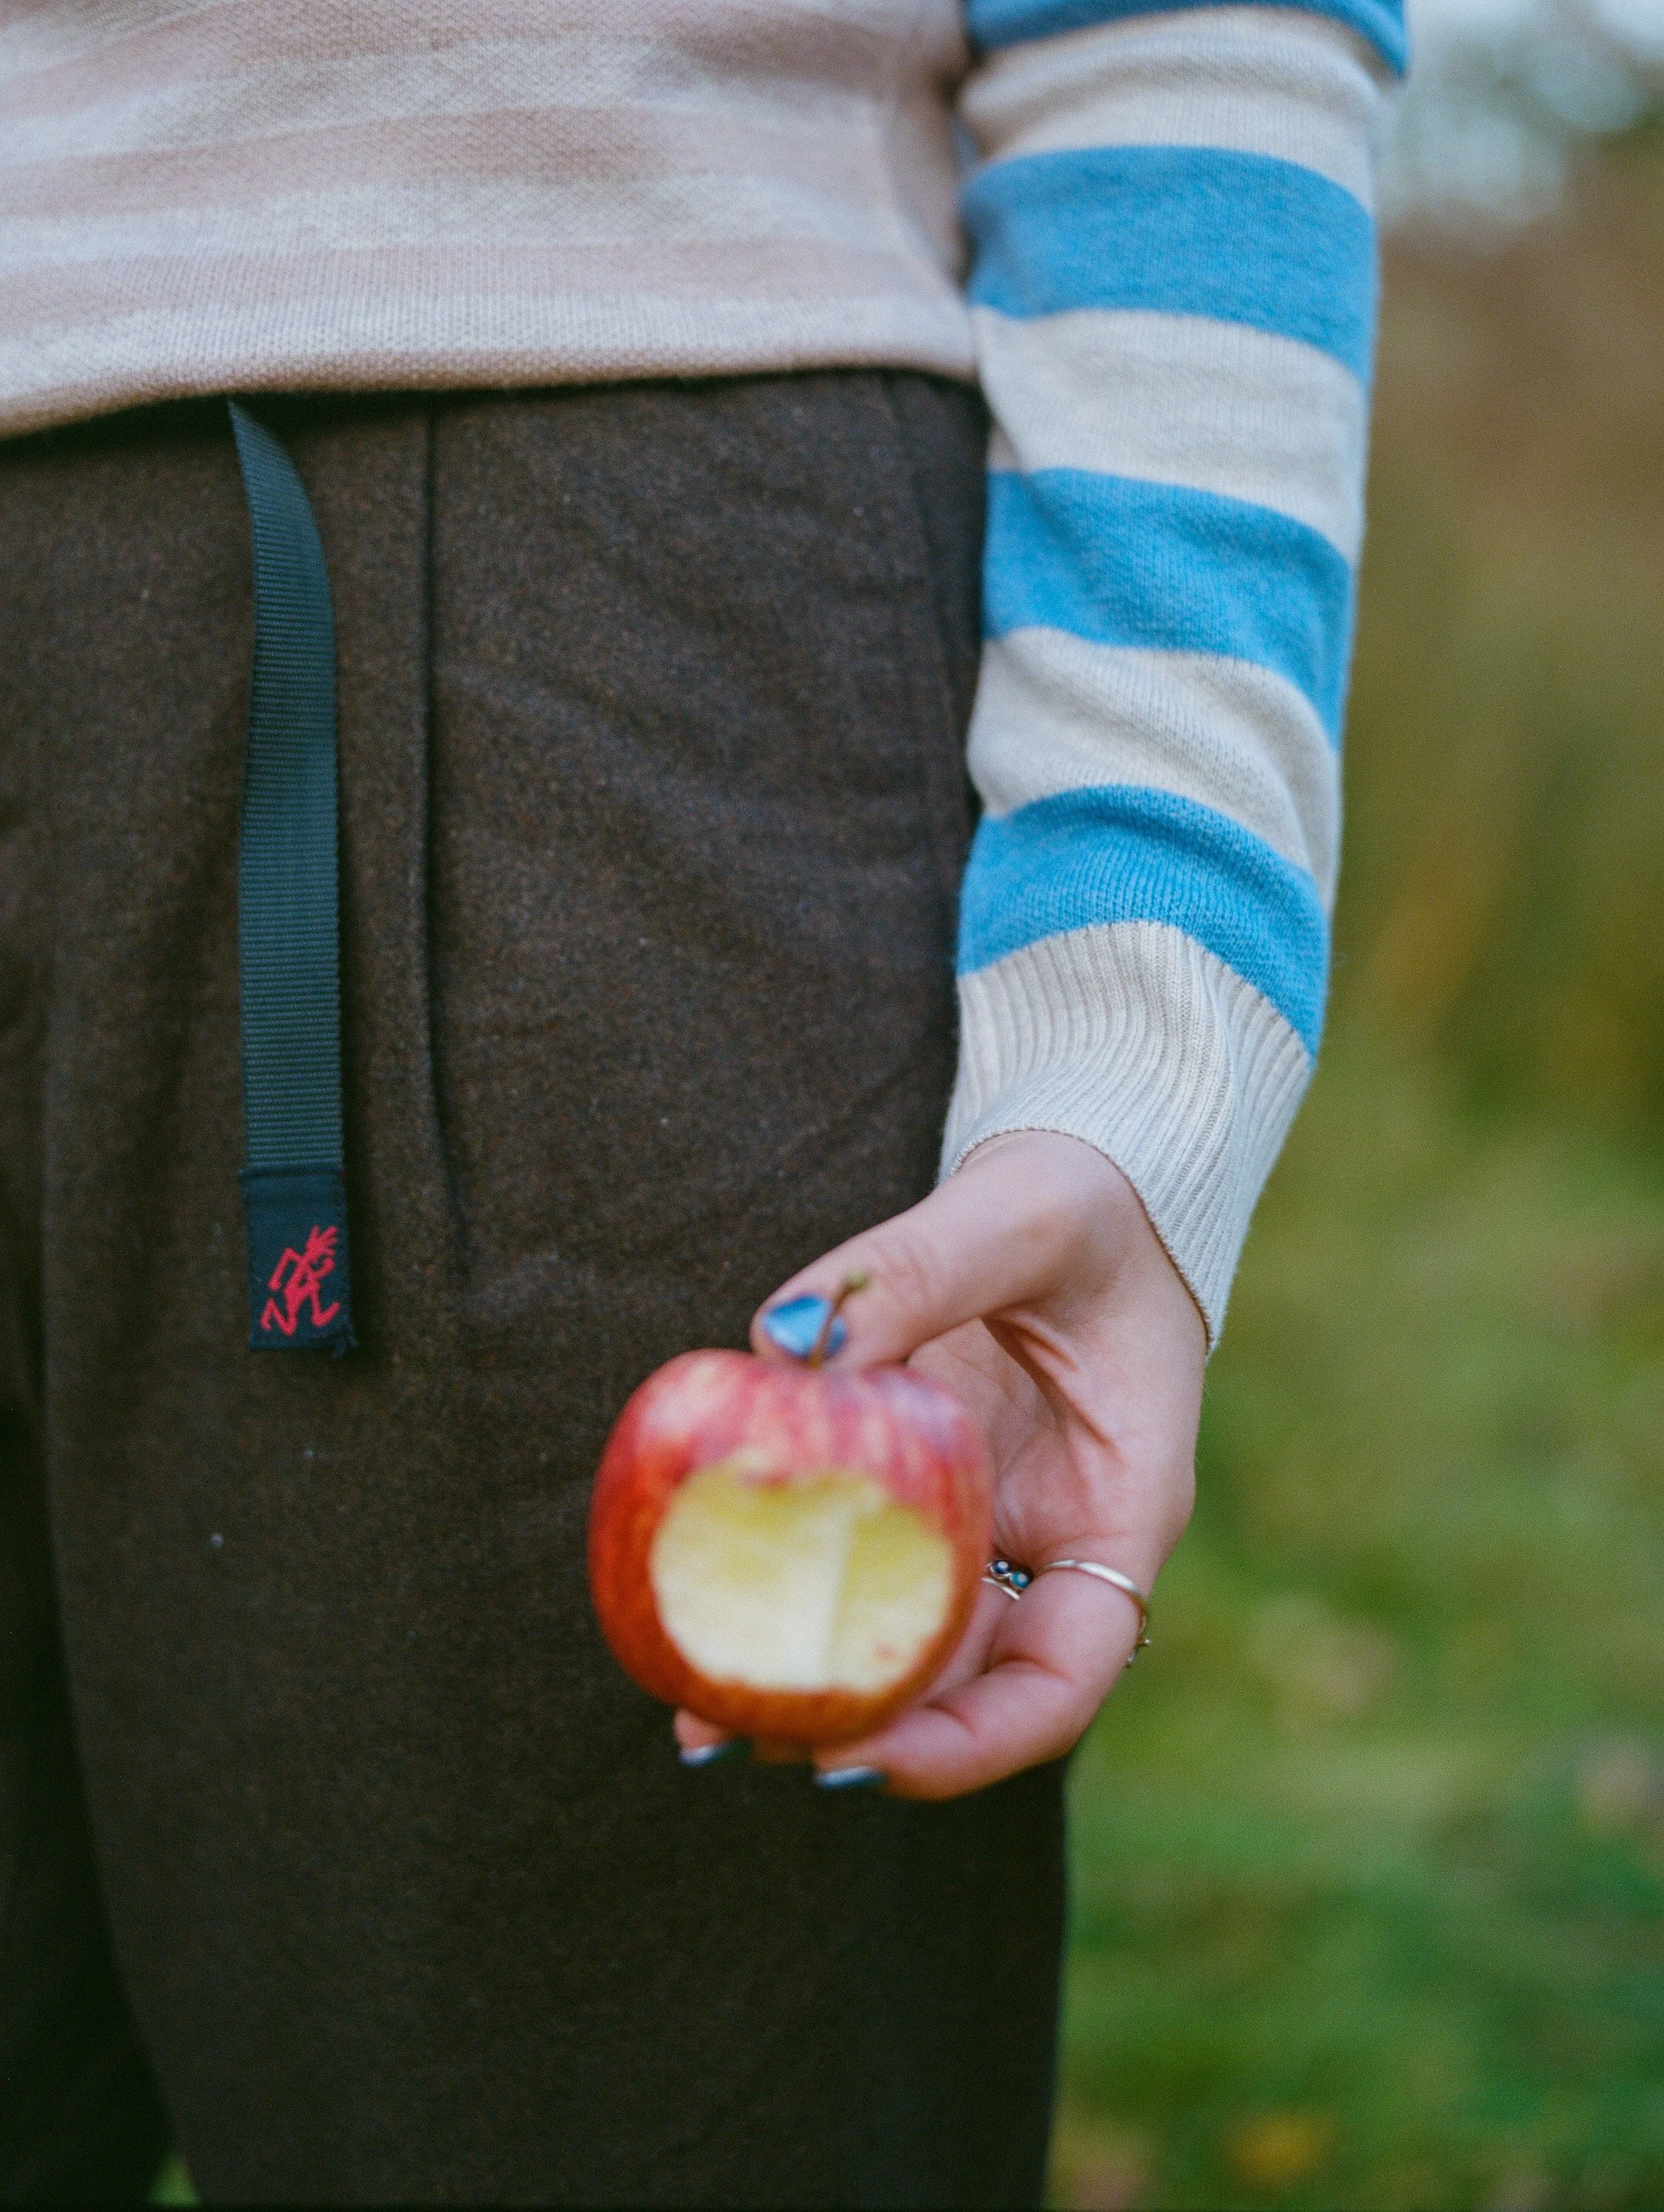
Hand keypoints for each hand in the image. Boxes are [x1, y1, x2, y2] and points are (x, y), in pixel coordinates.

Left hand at [673, 1129, 1205, 1798]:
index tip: (862, 1755)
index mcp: (1120, 1508)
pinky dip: (792, 1583)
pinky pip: (862, 1557)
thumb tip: (784, 1344)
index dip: (970, 1739)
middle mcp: (1055, 1539)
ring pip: (907, 1636)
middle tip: (738, 1735)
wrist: (1087, 1180)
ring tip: (694, 1704)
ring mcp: (989, 1519)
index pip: (1065, 1675)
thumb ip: (912, 1271)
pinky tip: (704, 1598)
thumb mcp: (1018, 1216)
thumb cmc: (1085, 1196)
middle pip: (968, 1684)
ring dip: (811, 1673)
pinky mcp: (929, 1487)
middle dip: (860, 1727)